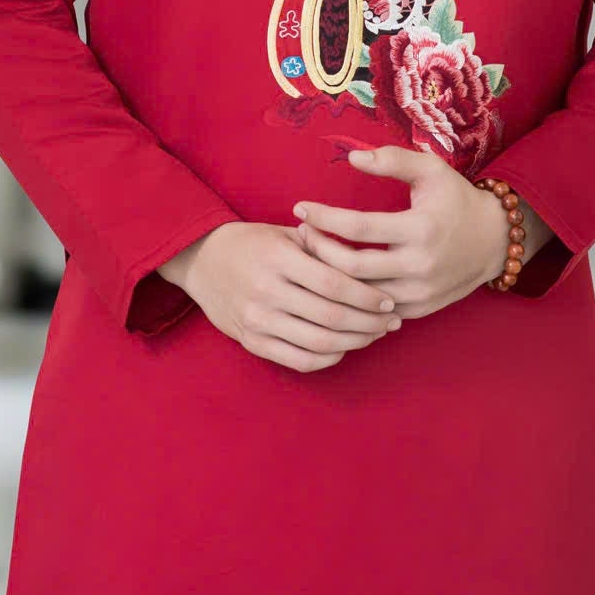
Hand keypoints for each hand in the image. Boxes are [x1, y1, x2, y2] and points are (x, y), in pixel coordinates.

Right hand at [163, 220, 401, 373]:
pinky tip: (345, 348)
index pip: (334, 284)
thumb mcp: (287, 234)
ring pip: (319, 343)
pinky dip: (329, 358)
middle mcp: (267, 291)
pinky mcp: (252, 342)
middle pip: (332, 316)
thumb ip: (325, 246)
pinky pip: (299, 360)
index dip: (367, 296)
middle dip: (370, 322)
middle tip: (392, 321)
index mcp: (279, 259)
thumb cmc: (254, 243)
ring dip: (355, 342)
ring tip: (375, 334)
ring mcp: (258, 321)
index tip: (389, 300)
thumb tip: (372, 263)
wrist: (202, 260)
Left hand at [291, 145, 518, 319]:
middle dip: (317, 249)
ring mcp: (420, 292)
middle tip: (301, 233)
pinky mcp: (419, 309)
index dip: (323, 218)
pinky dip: (350, 296)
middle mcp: (420, 264)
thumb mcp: (430, 170)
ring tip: (311, 254)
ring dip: (329, 275)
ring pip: (358, 293)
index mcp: (420, 227)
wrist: (495, 241)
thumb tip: (351, 157)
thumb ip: (392, 160)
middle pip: (350, 266)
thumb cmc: (456, 199)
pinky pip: (373, 310)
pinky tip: (334, 278)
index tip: (300, 208)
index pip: (357, 227)